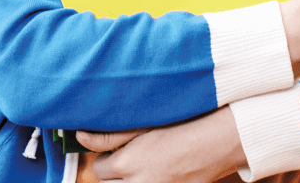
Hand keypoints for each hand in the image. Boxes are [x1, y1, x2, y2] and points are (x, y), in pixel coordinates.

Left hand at [83, 108, 244, 182]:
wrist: (219, 139)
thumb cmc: (183, 124)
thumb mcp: (143, 122)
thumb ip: (108, 134)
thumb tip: (80, 136)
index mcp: (128, 165)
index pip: (100, 168)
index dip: (109, 157)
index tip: (122, 149)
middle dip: (117, 174)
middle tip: (134, 159)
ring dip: (131, 181)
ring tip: (144, 167)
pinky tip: (159, 174)